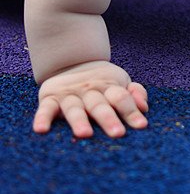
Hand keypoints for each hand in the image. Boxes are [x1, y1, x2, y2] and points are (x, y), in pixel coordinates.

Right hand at [33, 61, 148, 137]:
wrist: (71, 60)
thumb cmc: (102, 82)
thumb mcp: (120, 82)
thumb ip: (135, 93)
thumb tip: (144, 108)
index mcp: (109, 86)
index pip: (122, 97)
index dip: (132, 111)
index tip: (142, 125)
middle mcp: (90, 90)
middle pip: (100, 105)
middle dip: (108, 118)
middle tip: (118, 133)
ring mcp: (69, 94)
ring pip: (75, 108)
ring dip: (79, 121)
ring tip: (85, 134)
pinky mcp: (50, 98)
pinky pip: (46, 109)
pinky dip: (42, 118)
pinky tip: (41, 130)